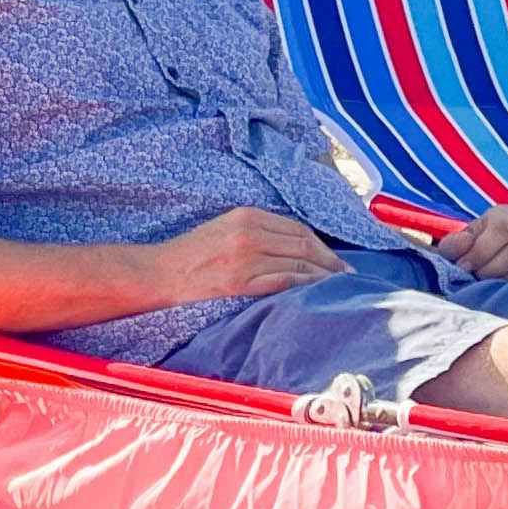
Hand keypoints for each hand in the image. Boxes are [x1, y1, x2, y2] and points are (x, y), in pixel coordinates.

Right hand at [150, 207, 344, 306]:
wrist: (159, 273)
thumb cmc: (190, 255)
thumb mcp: (224, 228)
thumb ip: (256, 231)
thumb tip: (294, 247)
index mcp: (246, 215)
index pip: (296, 228)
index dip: (321, 245)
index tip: (335, 258)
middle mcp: (249, 233)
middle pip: (303, 244)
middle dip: (330, 260)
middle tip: (348, 275)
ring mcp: (245, 258)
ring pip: (298, 263)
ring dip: (324, 275)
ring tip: (338, 286)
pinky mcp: (240, 283)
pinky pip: (283, 282)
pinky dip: (305, 286)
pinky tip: (317, 293)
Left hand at [434, 204, 507, 279]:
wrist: (474, 267)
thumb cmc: (465, 251)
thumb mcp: (454, 244)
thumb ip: (453, 243)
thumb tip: (465, 243)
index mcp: (504, 216)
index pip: (502, 227)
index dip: (482, 249)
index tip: (463, 265)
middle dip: (491, 268)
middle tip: (474, 276)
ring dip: (499, 280)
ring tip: (482, 284)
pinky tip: (493, 291)